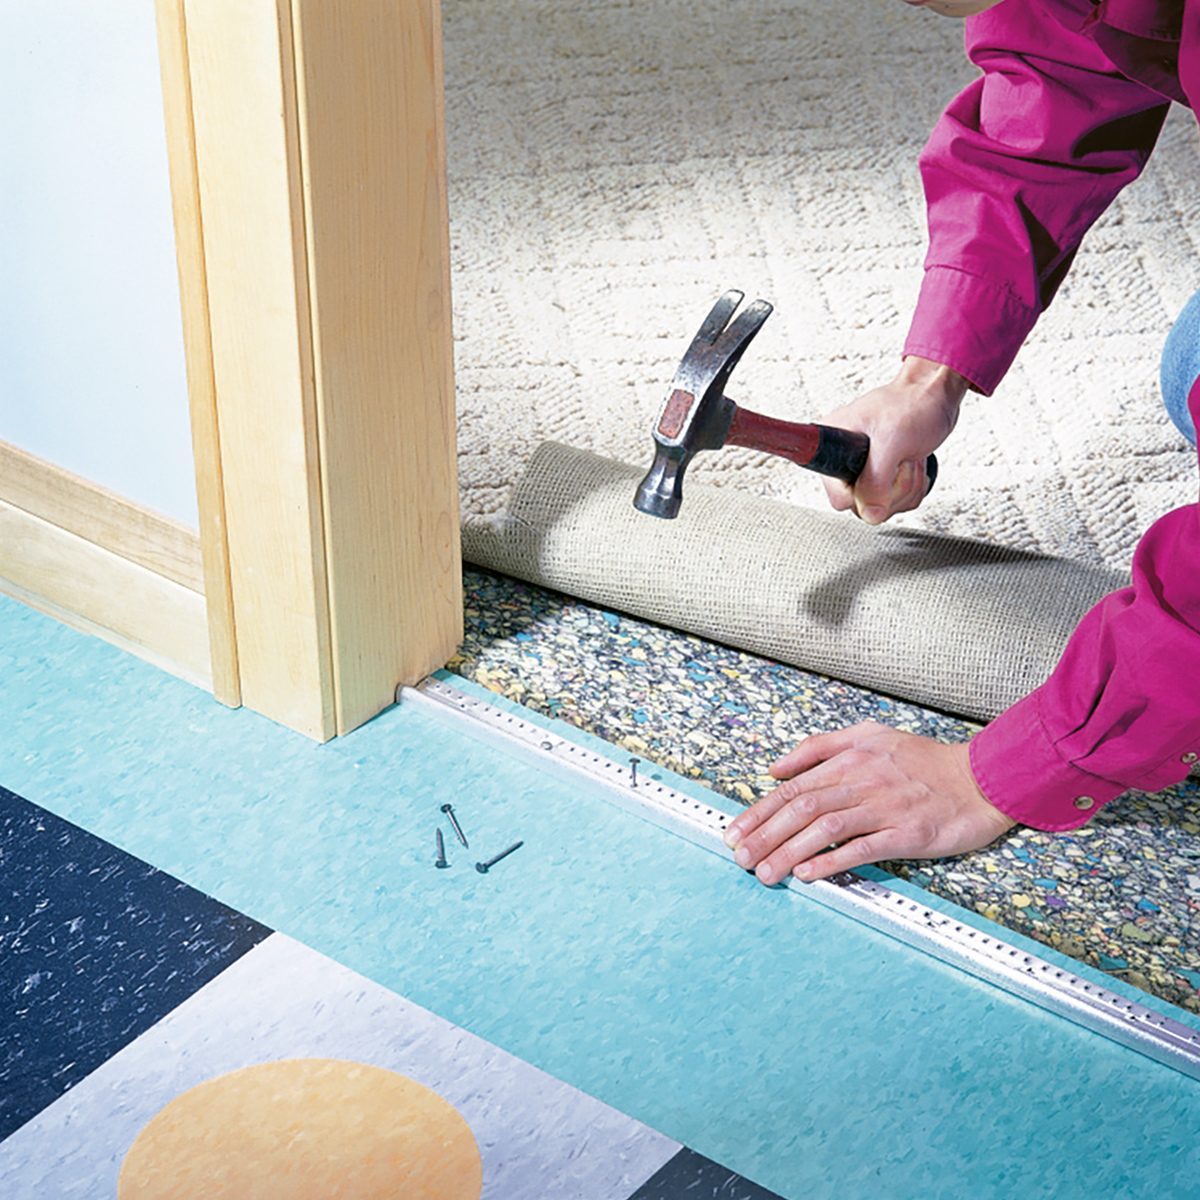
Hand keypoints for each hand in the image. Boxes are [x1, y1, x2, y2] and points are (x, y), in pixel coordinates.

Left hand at [723, 722, 1015, 883]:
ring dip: (789, 851)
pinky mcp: (907, 832)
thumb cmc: (923, 761)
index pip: (792, 787)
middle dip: (764, 834)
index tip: (734, 832)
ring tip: (765, 872)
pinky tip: (808, 873)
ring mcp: (885, 806)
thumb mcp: (869, 736)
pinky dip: (832, 860)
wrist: (983, 778)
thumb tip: (775, 768)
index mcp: (850, 758)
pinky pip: (863, 847)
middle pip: (801, 807)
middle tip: (740, 858)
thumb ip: (820, 747)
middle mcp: (862, 780)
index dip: (759, 811)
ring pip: (825, 827)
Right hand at [822, 356, 967, 524]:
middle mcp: (844, 460)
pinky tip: (911, 463)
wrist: (933, 396)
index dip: (864, 493)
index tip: (882, 473)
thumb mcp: (892, 442)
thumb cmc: (912, 405)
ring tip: (908, 458)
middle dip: (892, 489)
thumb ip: (876, 481)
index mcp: (833, 445)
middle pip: (862, 505)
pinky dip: (911, 487)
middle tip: (901, 462)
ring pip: (882, 505)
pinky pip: (894, 500)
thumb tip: (869, 514)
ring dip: (905, 487)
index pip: (838, 496)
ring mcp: (864, 469)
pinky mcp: (882, 475)